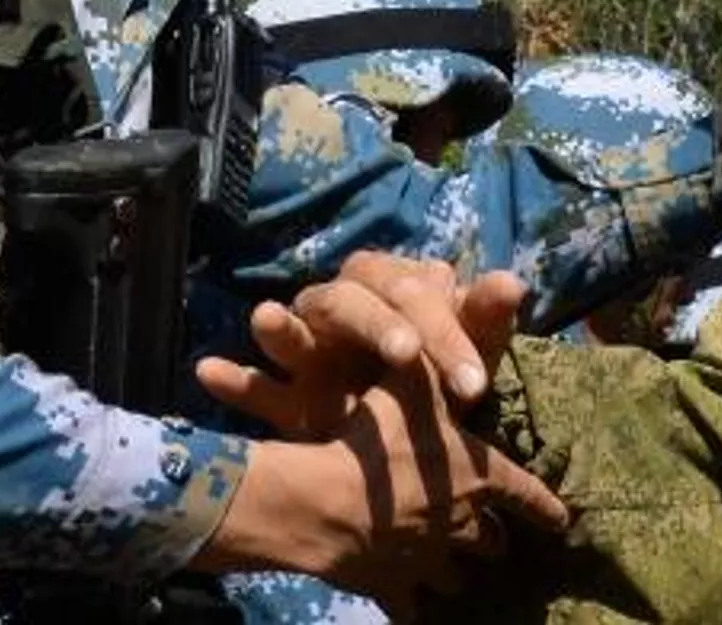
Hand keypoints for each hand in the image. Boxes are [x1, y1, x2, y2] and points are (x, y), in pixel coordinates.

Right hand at [193, 356, 568, 615]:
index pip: (527, 494)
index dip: (546, 507)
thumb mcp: (417, 381)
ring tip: (450, 569)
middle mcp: (464, 527)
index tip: (563, 521)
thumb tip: (482, 317)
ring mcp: (430, 564)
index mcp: (479, 478)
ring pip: (457, 580)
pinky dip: (415, 604)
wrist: (326, 501)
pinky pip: (414, 608)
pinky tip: (412, 603)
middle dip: (492, 540)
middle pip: (492, 544)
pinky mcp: (395, 590)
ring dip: (456, 572)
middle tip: (490, 539)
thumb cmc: (378, 435)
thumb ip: (444, 360)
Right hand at [197, 254, 522, 437]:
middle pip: (356, 302)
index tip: (473, 383)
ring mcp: (313, 351)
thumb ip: (483, 319)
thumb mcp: (464, 356)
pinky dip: (235, 380)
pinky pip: (256, 387)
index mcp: (396, 288)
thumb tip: (514, 282)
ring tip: (264, 318)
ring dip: (282, 328)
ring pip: (295, 330)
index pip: (417, 291)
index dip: (445, 331)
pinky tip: (207, 372)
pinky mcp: (289, 396)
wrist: (400, 439)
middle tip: (408, 357)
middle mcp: (348, 308)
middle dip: (382, 328)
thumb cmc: (436, 379)